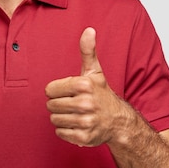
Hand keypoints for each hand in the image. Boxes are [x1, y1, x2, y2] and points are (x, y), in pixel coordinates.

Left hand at [45, 27, 126, 146]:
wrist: (118, 121)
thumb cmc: (101, 94)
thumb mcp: (94, 71)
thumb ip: (87, 51)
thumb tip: (89, 30)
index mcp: (84, 85)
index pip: (49, 90)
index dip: (57, 91)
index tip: (70, 92)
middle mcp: (85, 103)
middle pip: (50, 105)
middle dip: (59, 104)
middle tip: (72, 104)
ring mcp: (85, 121)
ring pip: (54, 119)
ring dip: (62, 118)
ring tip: (75, 114)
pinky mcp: (84, 137)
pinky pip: (60, 133)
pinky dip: (66, 130)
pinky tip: (77, 124)